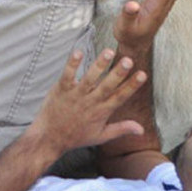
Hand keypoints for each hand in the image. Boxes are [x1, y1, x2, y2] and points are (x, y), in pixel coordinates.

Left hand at [26, 49, 147, 154]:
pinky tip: (78, 52)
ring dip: (99, 65)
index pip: (120, 96)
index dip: (132, 85)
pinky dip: (72, 64)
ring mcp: (75, 95)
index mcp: (101, 112)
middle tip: (128, 60)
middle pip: (107, 85)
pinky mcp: (61, 89)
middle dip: (118, 73)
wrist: (49, 138)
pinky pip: (67, 75)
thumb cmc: (76, 136)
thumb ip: (121, 129)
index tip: (143, 74)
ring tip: (108, 52)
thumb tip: (141, 129)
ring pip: (89, 78)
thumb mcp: (101, 136)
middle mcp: (90, 102)